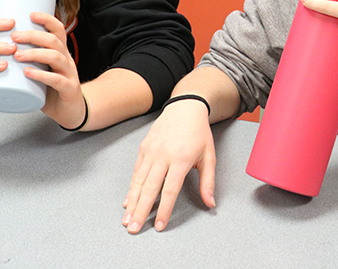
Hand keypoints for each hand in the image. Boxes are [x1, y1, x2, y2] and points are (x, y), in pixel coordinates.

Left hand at [14, 11, 85, 129]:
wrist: (70, 111)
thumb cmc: (52, 89)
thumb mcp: (42, 68)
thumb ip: (29, 57)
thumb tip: (2, 43)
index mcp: (60, 51)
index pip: (58, 29)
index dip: (46, 19)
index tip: (30, 14)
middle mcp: (66, 59)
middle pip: (53, 40)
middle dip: (33, 36)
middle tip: (14, 36)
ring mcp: (69, 73)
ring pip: (56, 57)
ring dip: (35, 53)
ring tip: (17, 54)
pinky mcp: (68, 89)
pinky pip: (56, 79)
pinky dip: (41, 75)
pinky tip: (28, 73)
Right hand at [122, 99, 216, 232]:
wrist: (184, 108)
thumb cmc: (198, 133)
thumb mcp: (209, 156)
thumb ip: (208, 182)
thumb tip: (210, 203)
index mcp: (181, 159)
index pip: (170, 190)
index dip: (164, 209)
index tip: (159, 225)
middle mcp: (163, 156)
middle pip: (150, 189)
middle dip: (140, 211)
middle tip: (133, 228)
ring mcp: (151, 151)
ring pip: (139, 181)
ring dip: (132, 202)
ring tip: (126, 219)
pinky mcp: (143, 148)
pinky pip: (136, 172)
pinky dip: (131, 188)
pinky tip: (127, 201)